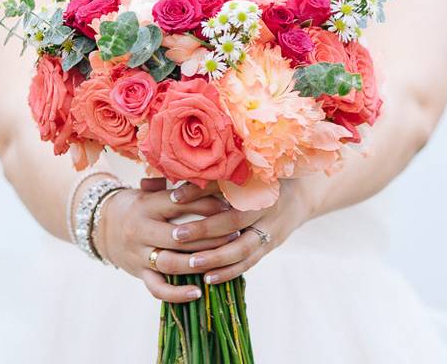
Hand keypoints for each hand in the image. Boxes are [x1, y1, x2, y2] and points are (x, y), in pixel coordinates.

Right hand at [93, 178, 242, 303]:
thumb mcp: (149, 191)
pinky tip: (197, 293)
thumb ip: (173, 185)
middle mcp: (140, 230)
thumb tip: (207, 177)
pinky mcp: (139, 273)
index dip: (205, 204)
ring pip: (170, 262)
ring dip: (197, 263)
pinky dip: (177, 294)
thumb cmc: (136, 205)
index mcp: (146, 205)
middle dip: (208, 237)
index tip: (228, 206)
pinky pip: (157, 288)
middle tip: (233, 234)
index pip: (178, 204)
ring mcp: (139, 254)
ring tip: (222, 260)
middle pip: (177, 236)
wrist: (100, 225)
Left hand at [158, 178, 312, 284]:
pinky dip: (229, 271)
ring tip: (191, 263)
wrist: (301, 192)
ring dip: (216, 256)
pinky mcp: (271, 244)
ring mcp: (271, 226)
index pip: (225, 185)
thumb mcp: (235, 169)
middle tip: (177, 235)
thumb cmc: (258, 176)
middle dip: (205, 228)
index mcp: (256, 179)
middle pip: (234, 219)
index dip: (199, 191)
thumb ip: (194, 175)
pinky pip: (250, 261)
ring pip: (242, 246)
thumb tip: (145, 181)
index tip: (174, 197)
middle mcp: (265, 204)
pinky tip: (208, 278)